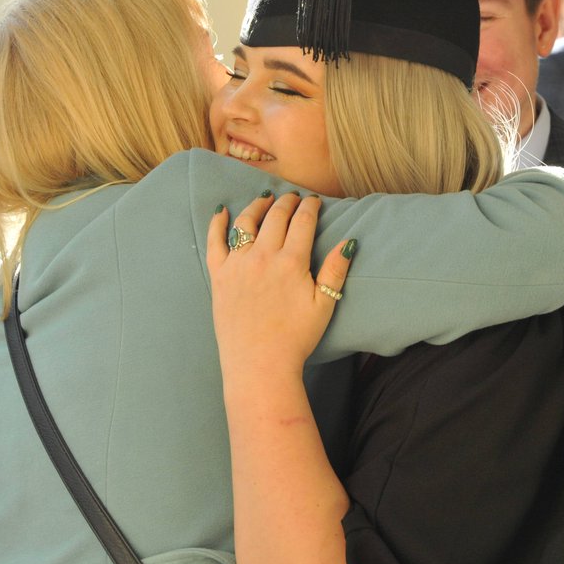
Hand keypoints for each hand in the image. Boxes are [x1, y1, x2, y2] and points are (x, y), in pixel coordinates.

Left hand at [207, 193, 353, 379]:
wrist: (259, 365)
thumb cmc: (295, 338)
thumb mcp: (324, 305)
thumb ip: (335, 271)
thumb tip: (349, 242)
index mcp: (292, 262)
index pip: (302, 222)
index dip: (310, 207)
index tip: (314, 201)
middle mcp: (263, 257)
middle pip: (276, 216)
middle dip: (287, 202)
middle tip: (293, 198)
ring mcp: (238, 265)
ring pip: (246, 222)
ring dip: (257, 206)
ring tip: (265, 199)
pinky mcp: (220, 276)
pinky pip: (214, 243)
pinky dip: (217, 224)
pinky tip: (221, 212)